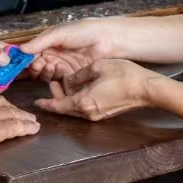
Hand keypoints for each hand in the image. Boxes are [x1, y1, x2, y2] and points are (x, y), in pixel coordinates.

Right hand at [19, 19, 120, 84]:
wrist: (107, 40)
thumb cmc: (83, 31)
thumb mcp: (59, 33)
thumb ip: (40, 42)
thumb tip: (21, 49)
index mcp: (49, 43)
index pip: (33, 53)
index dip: (27, 58)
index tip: (24, 61)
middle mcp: (54, 55)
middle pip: (38, 65)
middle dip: (34, 66)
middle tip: (37, 65)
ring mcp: (63, 66)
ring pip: (46, 74)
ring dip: (44, 71)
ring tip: (48, 66)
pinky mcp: (71, 76)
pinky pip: (58, 80)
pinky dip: (53, 77)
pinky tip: (55, 71)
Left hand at [34, 59, 160, 121]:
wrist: (146, 89)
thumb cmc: (124, 76)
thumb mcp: (97, 67)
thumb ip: (78, 75)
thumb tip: (69, 80)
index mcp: (84, 101)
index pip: (58, 106)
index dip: (46, 103)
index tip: (37, 102)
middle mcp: (89, 112)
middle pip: (65, 108)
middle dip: (56, 97)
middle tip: (53, 83)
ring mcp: (98, 115)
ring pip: (75, 109)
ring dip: (67, 98)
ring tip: (66, 83)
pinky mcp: (105, 114)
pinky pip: (85, 109)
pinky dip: (78, 100)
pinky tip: (81, 88)